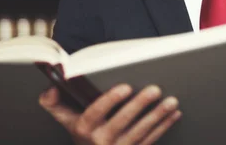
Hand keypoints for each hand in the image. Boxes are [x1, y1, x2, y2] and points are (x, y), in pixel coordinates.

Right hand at [39, 84, 181, 144]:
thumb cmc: (81, 133)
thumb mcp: (65, 119)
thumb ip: (54, 102)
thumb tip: (50, 88)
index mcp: (84, 128)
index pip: (96, 112)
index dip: (110, 100)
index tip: (125, 86)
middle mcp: (100, 141)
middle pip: (123, 122)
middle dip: (140, 105)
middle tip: (155, 89)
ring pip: (141, 132)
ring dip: (157, 117)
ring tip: (171, 101)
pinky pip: (150, 140)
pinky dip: (164, 126)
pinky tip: (174, 114)